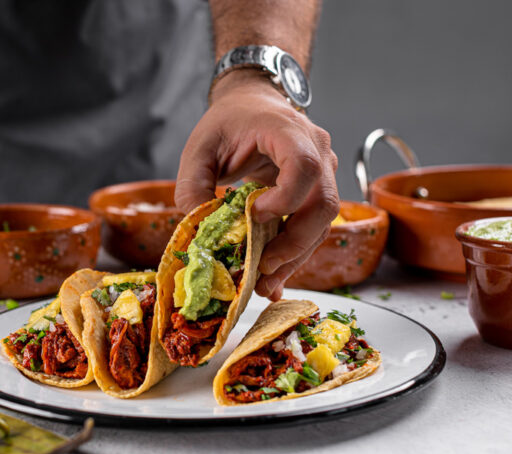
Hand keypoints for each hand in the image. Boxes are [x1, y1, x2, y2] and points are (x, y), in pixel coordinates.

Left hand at [175, 70, 338, 300]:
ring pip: (323, 223)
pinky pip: (313, 227)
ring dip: (296, 257)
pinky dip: (295, 253)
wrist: (252, 106)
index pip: (304, 166)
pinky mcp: (316, 193)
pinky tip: (274, 276)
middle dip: (296, 243)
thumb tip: (198, 230)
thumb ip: (192, 185)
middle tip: (263, 268)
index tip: (255, 216)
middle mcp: (317, 152)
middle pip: (324, 204)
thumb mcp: (200, 147)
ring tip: (265, 284)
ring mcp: (323, 173)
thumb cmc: (229, 121)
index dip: (285, 199)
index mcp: (288, 131)